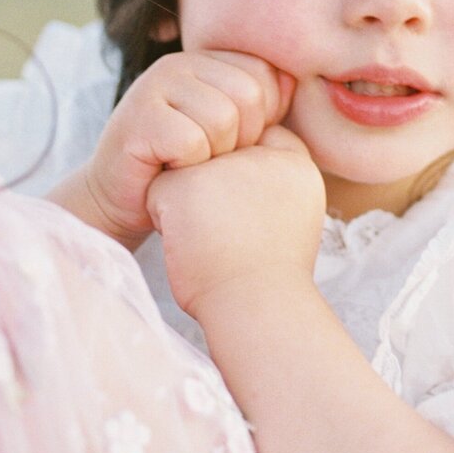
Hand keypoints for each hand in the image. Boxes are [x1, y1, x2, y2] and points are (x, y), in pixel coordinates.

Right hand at [81, 51, 292, 242]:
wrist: (120, 200)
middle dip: (240, 139)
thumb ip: (258, 105)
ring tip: (190, 163)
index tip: (231, 142)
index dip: (261, 119)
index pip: (264, 74)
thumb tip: (293, 80)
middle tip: (210, 157)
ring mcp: (153, 86)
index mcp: (205, 61)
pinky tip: (169, 169)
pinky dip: (188, 167)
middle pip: (249, 95)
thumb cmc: (183, 168)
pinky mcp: (138, 118)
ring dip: (213, 155)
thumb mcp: (227, 132)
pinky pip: (192, 142)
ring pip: (223, 119)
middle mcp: (178, 64)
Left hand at [148, 126, 325, 322]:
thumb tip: (238, 172)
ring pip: (186, 172)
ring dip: (189, 205)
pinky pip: (158, 193)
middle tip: (232, 236)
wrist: (257, 307)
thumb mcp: (293, 218)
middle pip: (217, 159)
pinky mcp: (187, 183)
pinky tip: (189, 244)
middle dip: (214, 193)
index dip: (245, 179)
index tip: (252, 218)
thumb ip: (274, 184)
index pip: (260, 145)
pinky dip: (164, 222)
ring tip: (212, 241)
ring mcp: (223, 165)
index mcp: (295, 165)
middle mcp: (262, 156)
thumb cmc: (268, 278)